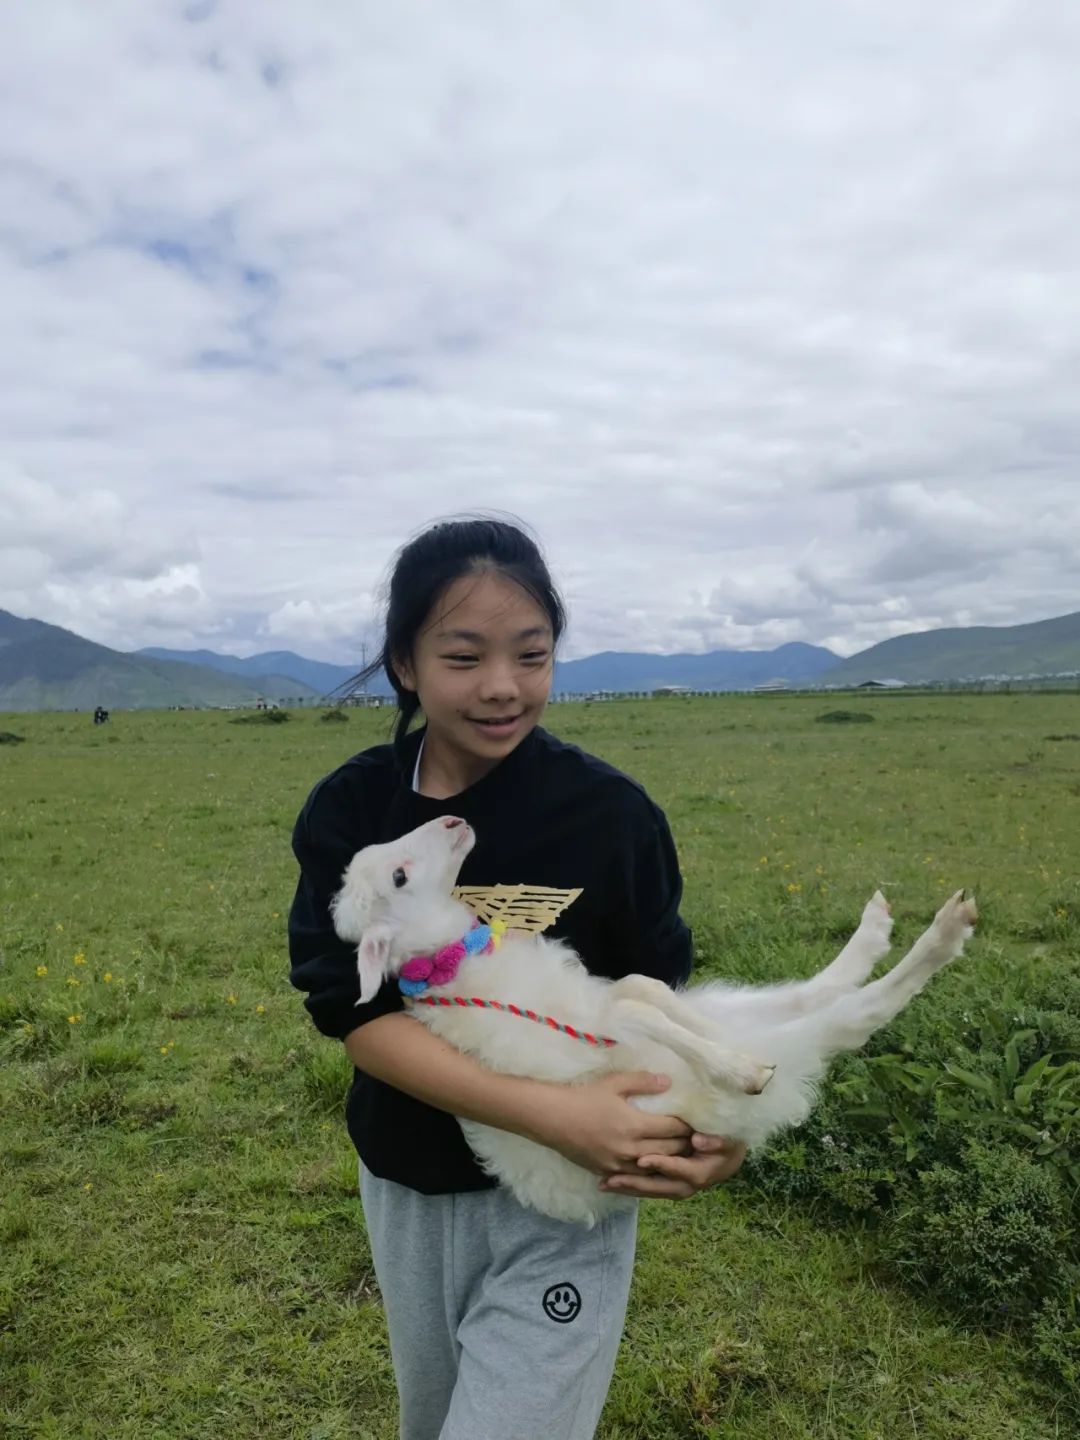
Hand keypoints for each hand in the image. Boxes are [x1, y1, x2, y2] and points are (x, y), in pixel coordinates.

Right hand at [530, 1071, 692, 1176]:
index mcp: (634, 1125)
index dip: (687, 1126)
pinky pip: (636, 1178)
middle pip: (669, 1151)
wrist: (552, 1118)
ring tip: (680, 1155)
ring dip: (669, 1162)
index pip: (673, 1129)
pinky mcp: (608, 1172)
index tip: (696, 1122)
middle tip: (694, 1140)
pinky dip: (649, 1173)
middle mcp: (630, 1149)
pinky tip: (656, 1168)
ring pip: (654, 1168)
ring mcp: (619, 1164)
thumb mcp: (614, 1083)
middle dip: (684, 1145)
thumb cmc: (584, 1097)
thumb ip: (643, 1082)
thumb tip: (668, 1082)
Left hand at [598, 1133, 747, 1200]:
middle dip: (637, 1184)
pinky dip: (630, 1185)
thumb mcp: (727, 1138)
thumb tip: (697, 1141)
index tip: (643, 1160)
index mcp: (703, 1172)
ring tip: (605, 1183)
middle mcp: (688, 1185)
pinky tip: (610, 1182)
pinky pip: (648, 1187)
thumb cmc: (727, 1140)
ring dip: (629, 1188)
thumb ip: (716, 1141)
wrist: (729, 1156)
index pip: (681, 1171)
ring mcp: (677, 1186)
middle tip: (613, 1179)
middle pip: (661, 1188)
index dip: (663, 1166)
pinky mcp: (667, 1184)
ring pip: (651, 1191)